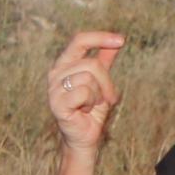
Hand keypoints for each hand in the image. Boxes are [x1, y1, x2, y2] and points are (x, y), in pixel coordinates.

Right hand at [48, 31, 123, 153]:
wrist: (85, 137)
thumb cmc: (92, 109)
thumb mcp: (102, 82)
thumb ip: (105, 60)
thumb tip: (117, 40)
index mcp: (64, 64)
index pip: (80, 41)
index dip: (100, 37)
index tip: (121, 40)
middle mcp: (56, 73)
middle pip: (92, 64)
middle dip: (106, 82)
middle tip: (106, 98)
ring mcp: (54, 88)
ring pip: (89, 79)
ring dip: (98, 95)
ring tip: (91, 106)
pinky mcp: (56, 103)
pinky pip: (84, 93)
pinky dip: (91, 103)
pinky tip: (84, 111)